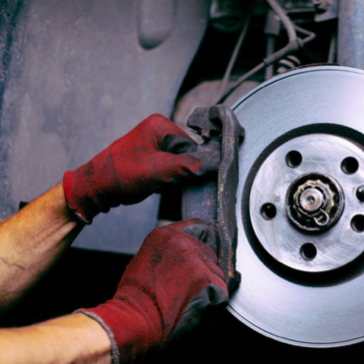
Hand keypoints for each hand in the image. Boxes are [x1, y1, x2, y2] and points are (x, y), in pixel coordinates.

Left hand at [63, 114, 216, 222]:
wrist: (96, 188)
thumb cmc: (122, 175)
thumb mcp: (160, 171)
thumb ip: (189, 166)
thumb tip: (216, 164)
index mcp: (161, 124)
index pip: (193, 147)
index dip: (190, 165)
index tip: (177, 178)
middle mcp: (159, 129)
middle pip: (187, 155)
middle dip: (179, 172)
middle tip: (163, 181)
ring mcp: (154, 142)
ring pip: (179, 164)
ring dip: (172, 177)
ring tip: (156, 182)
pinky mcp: (151, 155)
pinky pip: (169, 167)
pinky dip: (166, 178)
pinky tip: (154, 184)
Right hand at [78, 219, 228, 363]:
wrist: (134, 319)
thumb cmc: (135, 298)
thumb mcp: (145, 260)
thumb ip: (170, 252)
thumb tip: (187, 255)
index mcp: (166, 235)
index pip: (200, 227)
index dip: (204, 241)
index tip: (205, 252)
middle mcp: (184, 242)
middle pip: (211, 253)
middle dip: (205, 270)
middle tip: (188, 288)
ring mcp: (198, 260)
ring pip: (217, 273)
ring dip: (210, 287)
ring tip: (188, 300)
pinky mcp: (208, 280)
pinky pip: (222, 291)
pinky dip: (214, 303)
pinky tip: (195, 308)